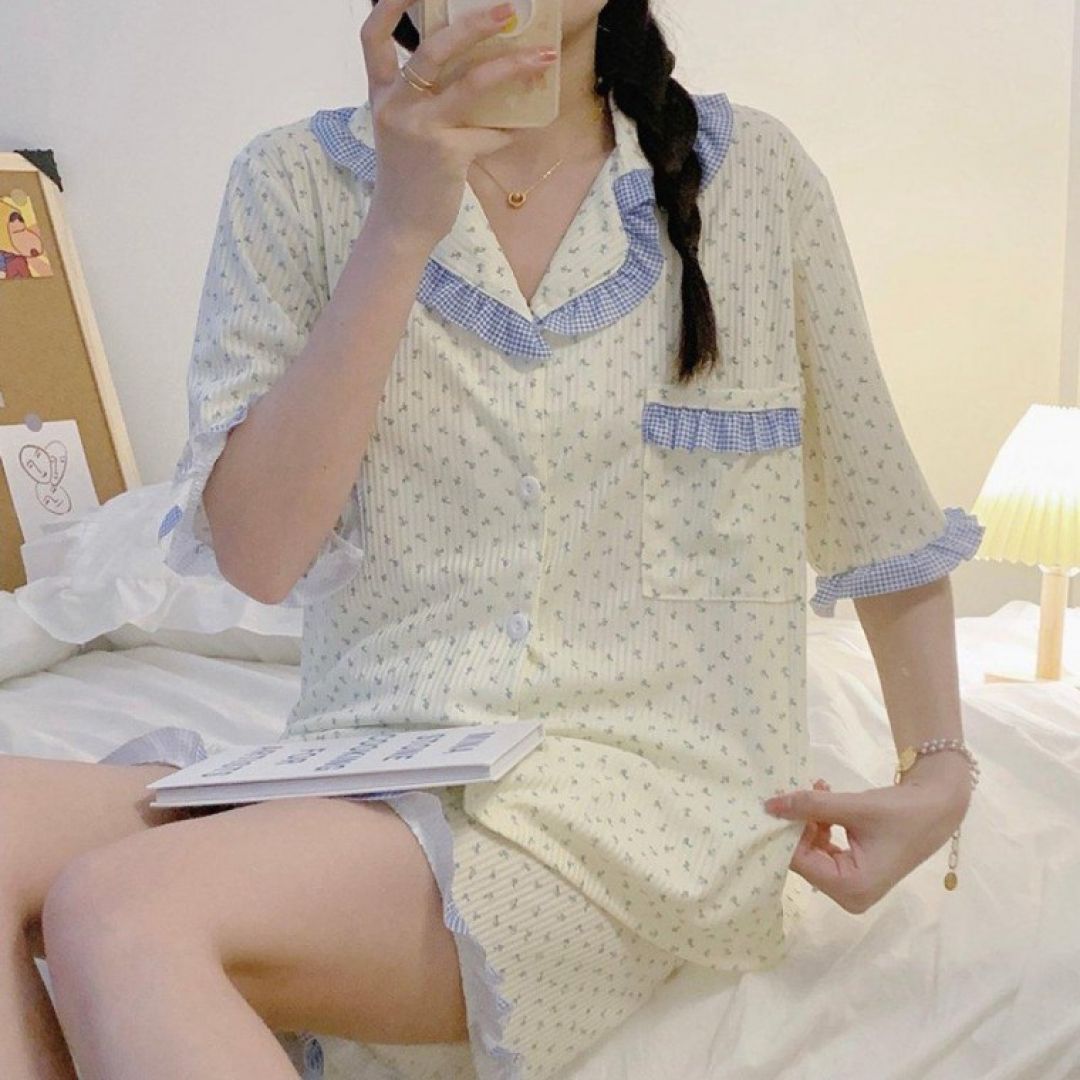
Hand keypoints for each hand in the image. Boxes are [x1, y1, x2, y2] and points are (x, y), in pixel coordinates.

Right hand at [361, 0, 558, 248]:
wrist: (401, 225)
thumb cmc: (408, 175)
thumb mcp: (404, 129)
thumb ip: (424, 98)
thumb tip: (476, 68)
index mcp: (382, 93)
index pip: (373, 37)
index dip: (390, 4)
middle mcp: (396, 105)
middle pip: (434, 49)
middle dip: (474, 24)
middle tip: (508, 10)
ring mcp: (421, 129)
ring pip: (472, 84)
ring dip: (512, 68)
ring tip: (542, 58)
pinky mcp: (446, 155)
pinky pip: (489, 133)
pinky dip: (509, 131)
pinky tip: (520, 129)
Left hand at [763, 759, 971, 913]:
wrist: (936, 808)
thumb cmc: (900, 811)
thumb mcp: (853, 806)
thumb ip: (810, 805)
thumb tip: (770, 805)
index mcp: (851, 887)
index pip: (799, 861)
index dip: (785, 830)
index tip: (778, 800)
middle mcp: (850, 895)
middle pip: (804, 858)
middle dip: (798, 823)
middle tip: (800, 790)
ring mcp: (852, 887)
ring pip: (812, 850)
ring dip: (810, 819)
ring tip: (820, 788)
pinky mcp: (854, 873)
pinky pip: (824, 849)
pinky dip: (821, 824)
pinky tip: (827, 798)